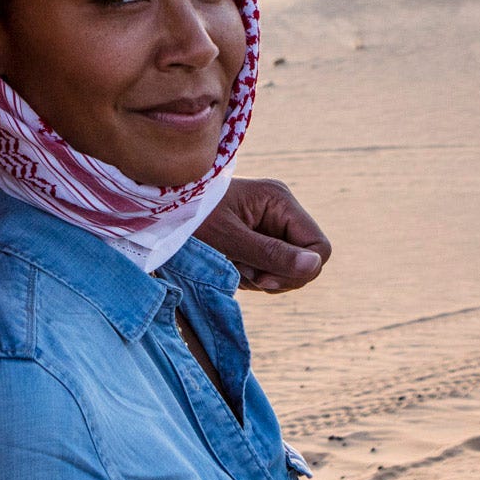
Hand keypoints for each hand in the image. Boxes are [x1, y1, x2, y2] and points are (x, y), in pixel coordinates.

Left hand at [198, 176, 331, 292]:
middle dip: (277, 275)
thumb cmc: (191, 220)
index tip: (263, 279)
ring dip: (261, 276)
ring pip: (288, 267)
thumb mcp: (230, 241)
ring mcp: (271, 221)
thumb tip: (314, 266)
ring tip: (232, 266)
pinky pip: (270, 265)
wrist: (160, 211)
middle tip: (243, 274)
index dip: (299, 270)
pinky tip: (232, 265)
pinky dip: (253, 273)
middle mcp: (281, 208)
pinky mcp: (259, 234)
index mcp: (280, 201)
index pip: (319, 247)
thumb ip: (272, 255)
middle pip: (306, 260)